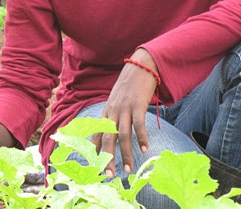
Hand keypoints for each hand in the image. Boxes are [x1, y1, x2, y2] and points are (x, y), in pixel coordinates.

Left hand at [93, 48, 158, 177]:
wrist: (140, 66)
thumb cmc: (129, 86)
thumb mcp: (116, 101)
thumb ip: (112, 116)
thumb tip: (110, 134)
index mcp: (106, 112)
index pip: (96, 135)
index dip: (95, 152)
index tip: (95, 168)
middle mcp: (112, 111)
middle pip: (107, 138)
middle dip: (107, 158)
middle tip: (109, 175)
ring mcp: (124, 108)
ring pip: (122, 135)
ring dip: (125, 154)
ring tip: (128, 169)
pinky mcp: (137, 104)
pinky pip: (139, 124)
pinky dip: (141, 138)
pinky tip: (145, 149)